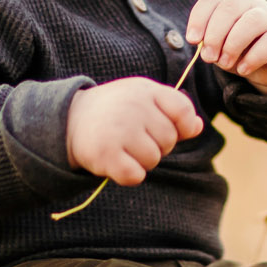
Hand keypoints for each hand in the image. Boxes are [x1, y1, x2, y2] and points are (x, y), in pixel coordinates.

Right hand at [66, 77, 202, 186]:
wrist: (70, 120)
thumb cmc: (115, 111)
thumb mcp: (144, 100)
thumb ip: (174, 111)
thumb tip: (197, 127)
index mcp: (146, 90)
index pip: (184, 112)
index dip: (181, 127)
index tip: (162, 126)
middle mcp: (133, 107)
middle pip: (169, 141)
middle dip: (156, 145)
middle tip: (133, 136)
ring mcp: (119, 130)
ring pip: (153, 160)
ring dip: (141, 160)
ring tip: (122, 146)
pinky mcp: (105, 154)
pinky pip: (136, 176)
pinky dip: (127, 174)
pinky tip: (115, 160)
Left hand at [186, 0, 266, 95]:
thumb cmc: (240, 49)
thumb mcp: (220, 45)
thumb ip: (210, 43)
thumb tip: (203, 49)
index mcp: (230, 1)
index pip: (211, 1)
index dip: (198, 19)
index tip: (193, 40)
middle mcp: (250, 3)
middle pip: (230, 8)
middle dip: (214, 35)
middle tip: (208, 57)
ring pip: (252, 21)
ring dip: (233, 44)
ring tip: (224, 63)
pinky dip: (253, 58)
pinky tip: (243, 69)